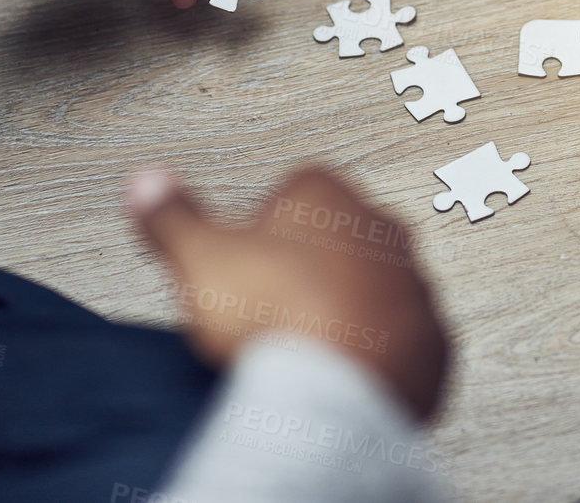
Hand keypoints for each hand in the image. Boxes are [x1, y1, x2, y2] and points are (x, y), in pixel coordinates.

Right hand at [125, 168, 449, 419]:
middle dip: (307, 266)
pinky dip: (377, 354)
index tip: (242, 259)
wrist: (334, 398)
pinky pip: (403, 341)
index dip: (259, 229)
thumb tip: (145, 183)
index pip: (290, 191)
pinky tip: (341, 373)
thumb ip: (170, 215)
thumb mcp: (198, 258)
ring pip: (374, 288)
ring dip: (346, 309)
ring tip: (303, 345)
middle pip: (337, 239)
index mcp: (327, 195)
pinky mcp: (434, 344)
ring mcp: (414, 288)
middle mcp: (382, 233)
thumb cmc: (278, 321)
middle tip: (268, 304)